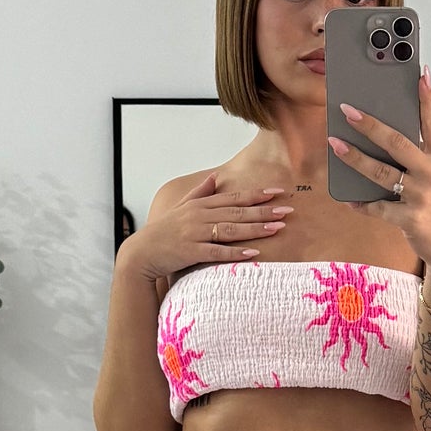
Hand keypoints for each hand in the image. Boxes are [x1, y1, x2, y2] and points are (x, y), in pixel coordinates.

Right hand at [126, 171, 290, 280]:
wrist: (142, 253)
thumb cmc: (163, 231)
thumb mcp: (180, 207)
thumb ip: (199, 193)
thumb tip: (214, 178)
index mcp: (200, 205)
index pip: (233, 197)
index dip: (256, 194)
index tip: (278, 192)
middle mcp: (200, 216)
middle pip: (237, 212)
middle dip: (264, 210)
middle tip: (288, 211)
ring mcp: (195, 234)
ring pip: (231, 229)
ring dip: (255, 228)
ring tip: (277, 228)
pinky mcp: (191, 252)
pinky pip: (217, 252)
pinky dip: (235, 252)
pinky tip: (253, 253)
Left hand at [330, 70, 430, 272]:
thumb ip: (419, 158)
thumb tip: (382, 137)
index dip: (427, 98)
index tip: (420, 74)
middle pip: (397, 142)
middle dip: (370, 124)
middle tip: (348, 110)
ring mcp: (422, 196)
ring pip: (381, 172)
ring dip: (355, 158)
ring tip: (335, 144)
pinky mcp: (411, 219)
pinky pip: (377, 207)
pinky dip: (360, 203)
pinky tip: (347, 197)